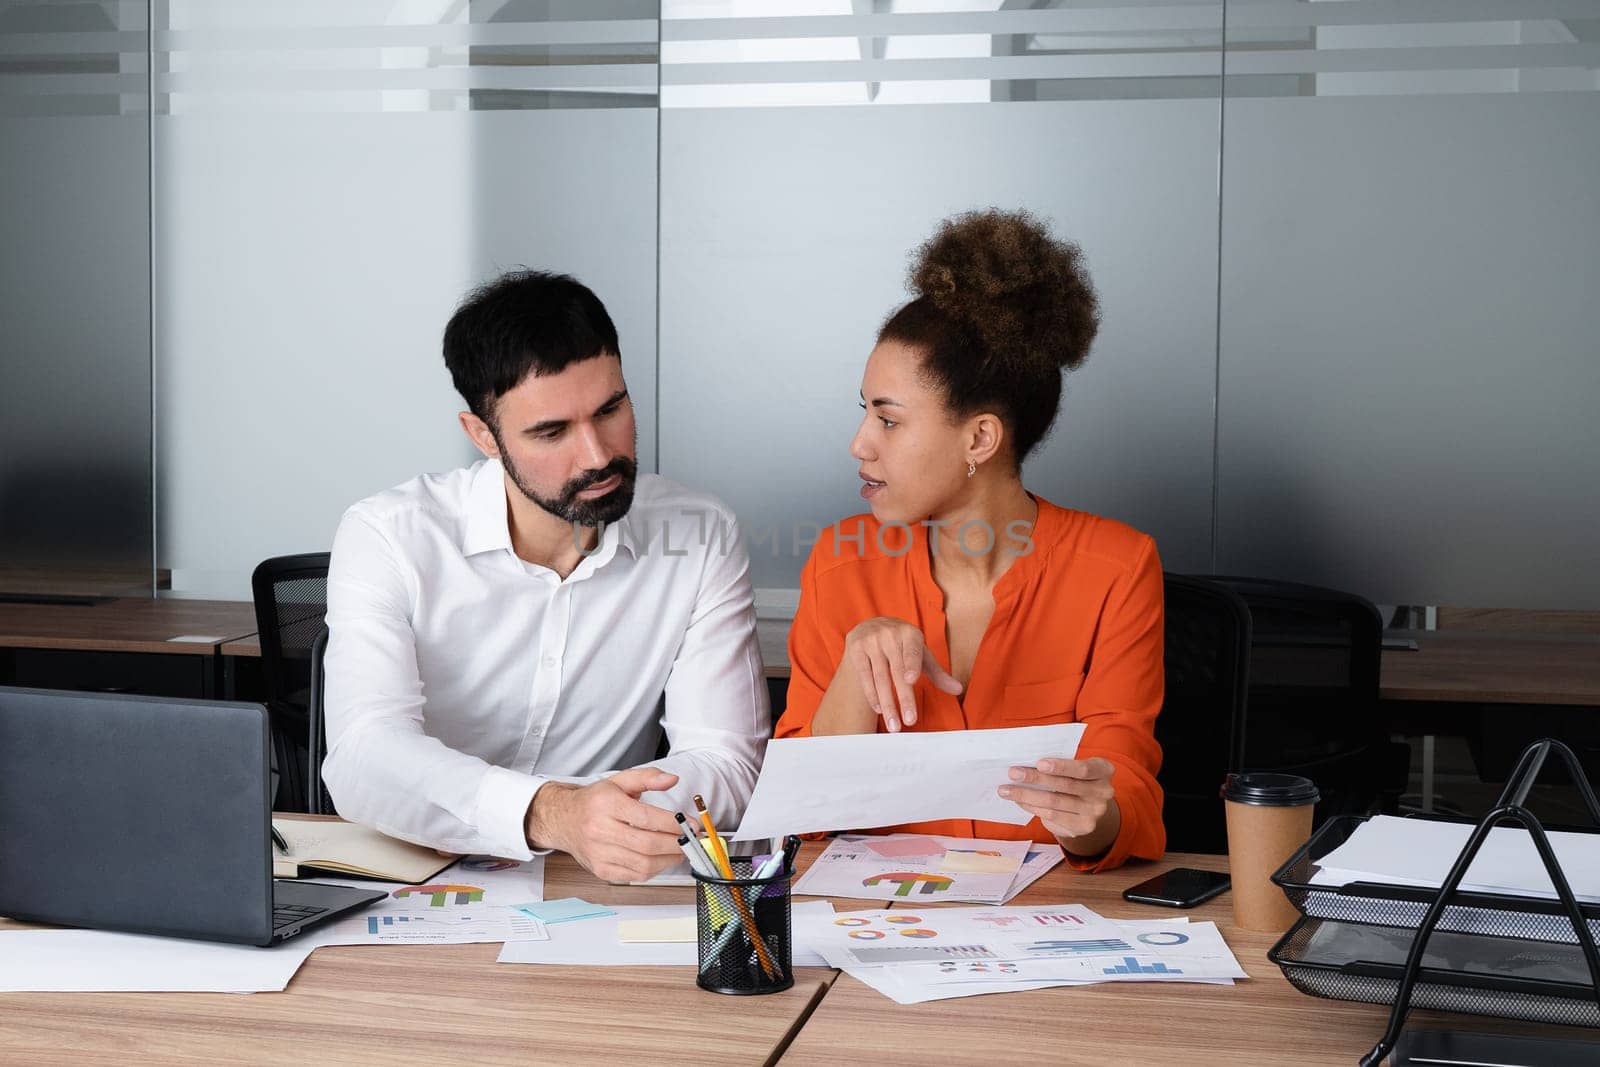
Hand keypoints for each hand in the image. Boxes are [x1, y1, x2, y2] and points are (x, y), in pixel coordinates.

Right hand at [524, 767, 684, 881]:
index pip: (646, 818)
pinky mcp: (601, 870)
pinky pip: (635, 875)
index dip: (673, 823)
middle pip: (647, 844)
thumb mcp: (619, 781)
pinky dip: (654, 869)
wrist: (564, 820)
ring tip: (679, 849)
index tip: (691, 824)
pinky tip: (660, 858)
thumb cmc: (594, 801)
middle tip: (690, 838)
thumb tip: (672, 779)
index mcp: (606, 804)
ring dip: (668, 859)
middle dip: (676, 843)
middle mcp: (599, 830)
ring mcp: (599, 854)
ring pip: (643, 864)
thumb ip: (647, 777)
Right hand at [843, 616, 961, 731]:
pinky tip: (879, 709)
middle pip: (897, 672)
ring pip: (880, 678)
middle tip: (909, 721)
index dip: (911, 665)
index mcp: (910, 634)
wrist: (871, 626)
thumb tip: (958, 689)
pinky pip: (865, 676)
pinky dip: (872, 695)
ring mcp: (871, 641)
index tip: (911, 680)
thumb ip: (938, 673)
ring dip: (887, 704)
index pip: (912, 652)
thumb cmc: (902, 645)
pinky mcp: (857, 649)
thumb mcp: (920, 654)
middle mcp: (890, 634)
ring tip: (894, 725)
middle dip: (903, 699)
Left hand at [998, 756, 1118, 845]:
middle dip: (1035, 779)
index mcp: (1104, 770)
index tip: (1038, 763)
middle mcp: (1104, 791)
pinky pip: (1052, 816)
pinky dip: (1032, 807)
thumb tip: (1025, 763)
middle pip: (1065, 785)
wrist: (1089, 806)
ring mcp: (1095, 812)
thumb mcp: (1074, 767)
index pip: (1083, 768)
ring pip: (1054, 802)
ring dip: (1026, 795)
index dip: (1061, 766)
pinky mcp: (1083, 827)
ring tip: (1006, 790)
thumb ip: (1059, 764)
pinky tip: (1019, 801)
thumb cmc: (1076, 778)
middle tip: (1012, 773)